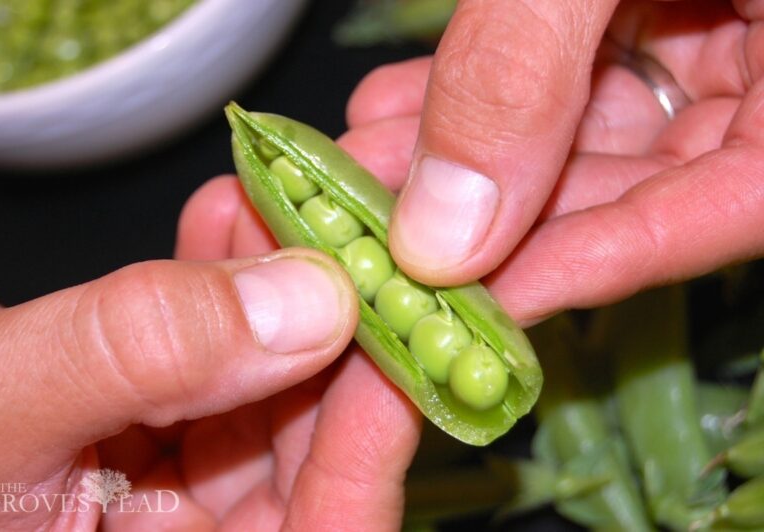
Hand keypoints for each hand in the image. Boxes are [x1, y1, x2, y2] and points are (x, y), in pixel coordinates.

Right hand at [0, 179, 420, 530]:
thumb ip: (140, 353)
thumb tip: (309, 301)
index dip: (362, 448)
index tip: (386, 341)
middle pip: (305, 457)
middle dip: (327, 346)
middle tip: (344, 250)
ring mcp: (172, 485)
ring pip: (267, 391)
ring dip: (279, 297)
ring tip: (276, 212)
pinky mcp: (155, 419)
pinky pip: (216, 356)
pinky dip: (223, 286)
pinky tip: (224, 223)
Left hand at [343, 0, 763, 322]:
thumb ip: (525, 65)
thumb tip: (445, 232)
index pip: (732, 206)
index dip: (597, 262)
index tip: (480, 299)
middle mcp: (757, 74)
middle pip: (635, 182)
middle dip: (496, 211)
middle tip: (384, 235)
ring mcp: (698, 37)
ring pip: (577, 130)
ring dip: (461, 155)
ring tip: (362, 171)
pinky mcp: (636, 10)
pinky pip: (556, 71)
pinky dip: (476, 89)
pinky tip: (394, 108)